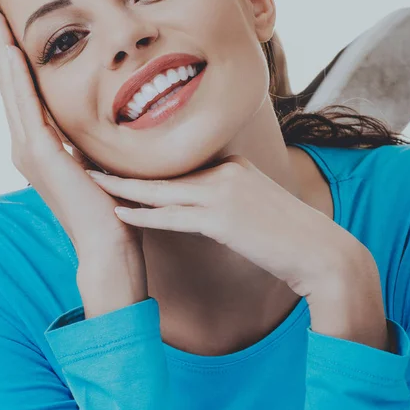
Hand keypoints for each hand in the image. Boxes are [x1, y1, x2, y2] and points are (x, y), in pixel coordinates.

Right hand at [0, 3, 147, 311]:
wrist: (107, 243)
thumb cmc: (107, 205)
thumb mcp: (93, 160)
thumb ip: (82, 139)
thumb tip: (91, 120)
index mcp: (39, 145)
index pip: (21, 92)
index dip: (10, 59)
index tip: (4, 28)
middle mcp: (27, 145)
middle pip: (8, 83)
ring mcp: (29, 150)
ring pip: (10, 88)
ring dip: (0, 49)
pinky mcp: (41, 155)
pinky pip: (26, 105)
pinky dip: (16, 75)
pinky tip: (9, 48)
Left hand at [86, 154, 365, 298]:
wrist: (320, 252)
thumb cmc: (286, 232)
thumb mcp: (252, 201)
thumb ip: (224, 192)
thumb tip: (197, 198)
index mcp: (230, 163)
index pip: (177, 162)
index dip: (143, 162)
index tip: (115, 157)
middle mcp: (224, 170)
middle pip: (163, 170)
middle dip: (123, 166)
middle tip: (89, 158)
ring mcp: (223, 192)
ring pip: (161, 190)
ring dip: (122, 187)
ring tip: (91, 180)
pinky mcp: (222, 218)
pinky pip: (173, 216)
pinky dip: (144, 215)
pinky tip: (119, 212)